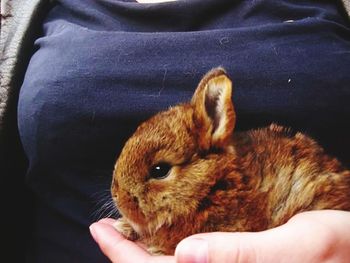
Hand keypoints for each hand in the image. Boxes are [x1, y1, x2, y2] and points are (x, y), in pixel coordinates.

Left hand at [89, 210, 349, 262]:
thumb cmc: (337, 249)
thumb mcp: (298, 245)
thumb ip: (244, 255)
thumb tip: (186, 255)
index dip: (125, 258)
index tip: (99, 229)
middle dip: (126, 257)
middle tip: (103, 228)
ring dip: (143, 257)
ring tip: (123, 233)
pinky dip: (168, 256)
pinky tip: (162, 239)